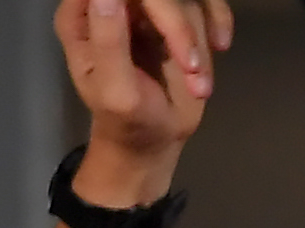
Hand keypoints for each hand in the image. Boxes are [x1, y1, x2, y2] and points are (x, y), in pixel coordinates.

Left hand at [58, 0, 229, 177]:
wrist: (157, 136)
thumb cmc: (127, 119)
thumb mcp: (115, 89)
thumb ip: (109, 40)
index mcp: (84, 14)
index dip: (148, 1)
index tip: (164, 27)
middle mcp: (115, 2)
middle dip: (179, 26)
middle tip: (192, 67)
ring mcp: (148, 8)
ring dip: (198, 39)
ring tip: (198, 83)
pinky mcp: (178, 17)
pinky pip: (206, 2)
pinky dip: (220, 21)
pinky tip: (220, 46)